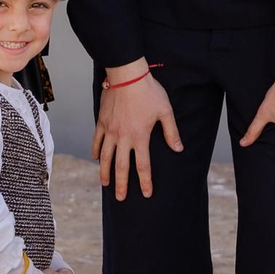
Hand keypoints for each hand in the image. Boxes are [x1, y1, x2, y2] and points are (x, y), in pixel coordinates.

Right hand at [91, 58, 181, 200]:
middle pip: (121, 166)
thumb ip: (171, 132)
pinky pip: (96, 140)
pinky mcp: (101, 122)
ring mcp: (110, 130)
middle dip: (121, 184)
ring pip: (105, 157)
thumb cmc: (149, 92)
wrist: (127, 75)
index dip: (145, 182)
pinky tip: (96, 159)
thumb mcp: (165, 111)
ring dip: (105, 172)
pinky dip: (96, 151)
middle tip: (121, 198)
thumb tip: (178, 149)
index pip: (143, 166)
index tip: (146, 194)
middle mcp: (123, 137)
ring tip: (105, 184)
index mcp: (140, 137)